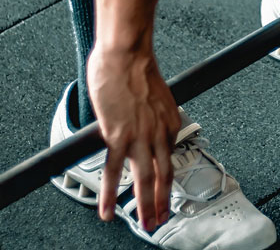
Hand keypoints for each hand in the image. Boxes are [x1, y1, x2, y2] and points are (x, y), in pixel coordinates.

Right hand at [86, 46, 180, 230]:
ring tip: (144, 223)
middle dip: (163, 202)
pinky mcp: (118, 136)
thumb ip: (152, 115)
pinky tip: (109, 210)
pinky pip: (115, 172)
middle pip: (164, 176)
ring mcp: (140, 137)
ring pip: (144, 179)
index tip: (165, 193)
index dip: (168, 179)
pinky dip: (111, 195)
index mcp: (170, 122)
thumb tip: (143, 124)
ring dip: (145, 205)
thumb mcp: (156, 96)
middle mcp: (159, 132)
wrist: (126, 55)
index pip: (170, 157)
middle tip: (160, 220)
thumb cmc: (136, 68)